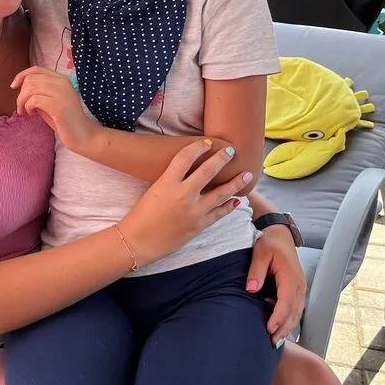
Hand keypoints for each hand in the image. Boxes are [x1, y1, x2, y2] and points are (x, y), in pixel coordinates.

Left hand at [11, 67, 98, 151]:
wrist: (82, 135)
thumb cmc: (64, 120)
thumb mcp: (50, 102)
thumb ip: (39, 92)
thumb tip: (21, 87)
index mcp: (61, 79)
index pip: (36, 69)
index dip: (21, 76)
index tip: (13, 86)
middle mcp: (62, 82)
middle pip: (31, 79)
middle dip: (21, 93)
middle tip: (22, 107)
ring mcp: (61, 93)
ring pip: (30, 88)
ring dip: (22, 101)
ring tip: (25, 111)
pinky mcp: (58, 106)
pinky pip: (34, 100)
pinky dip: (28, 107)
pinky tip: (32, 114)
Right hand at [119, 141, 251, 267]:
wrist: (138, 241)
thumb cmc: (141, 215)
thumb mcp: (153, 190)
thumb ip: (171, 181)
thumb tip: (189, 172)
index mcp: (167, 182)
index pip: (186, 157)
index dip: (198, 147)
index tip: (206, 143)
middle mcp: (182, 194)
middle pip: (208, 171)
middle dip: (221, 159)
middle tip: (231, 151)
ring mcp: (193, 211)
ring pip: (221, 193)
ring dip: (235, 183)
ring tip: (247, 175)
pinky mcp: (199, 225)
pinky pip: (219, 213)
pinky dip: (229, 206)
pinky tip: (237, 201)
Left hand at [246, 224, 305, 344]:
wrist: (280, 234)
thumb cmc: (270, 242)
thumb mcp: (260, 253)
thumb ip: (256, 271)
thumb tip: (251, 289)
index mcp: (291, 276)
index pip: (286, 302)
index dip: (278, 317)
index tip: (269, 329)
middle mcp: (299, 284)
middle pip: (294, 312)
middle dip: (284, 328)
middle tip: (272, 342)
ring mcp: (300, 287)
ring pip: (297, 312)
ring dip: (288, 326)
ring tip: (276, 339)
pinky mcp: (297, 288)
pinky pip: (295, 307)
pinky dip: (289, 318)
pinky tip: (277, 324)